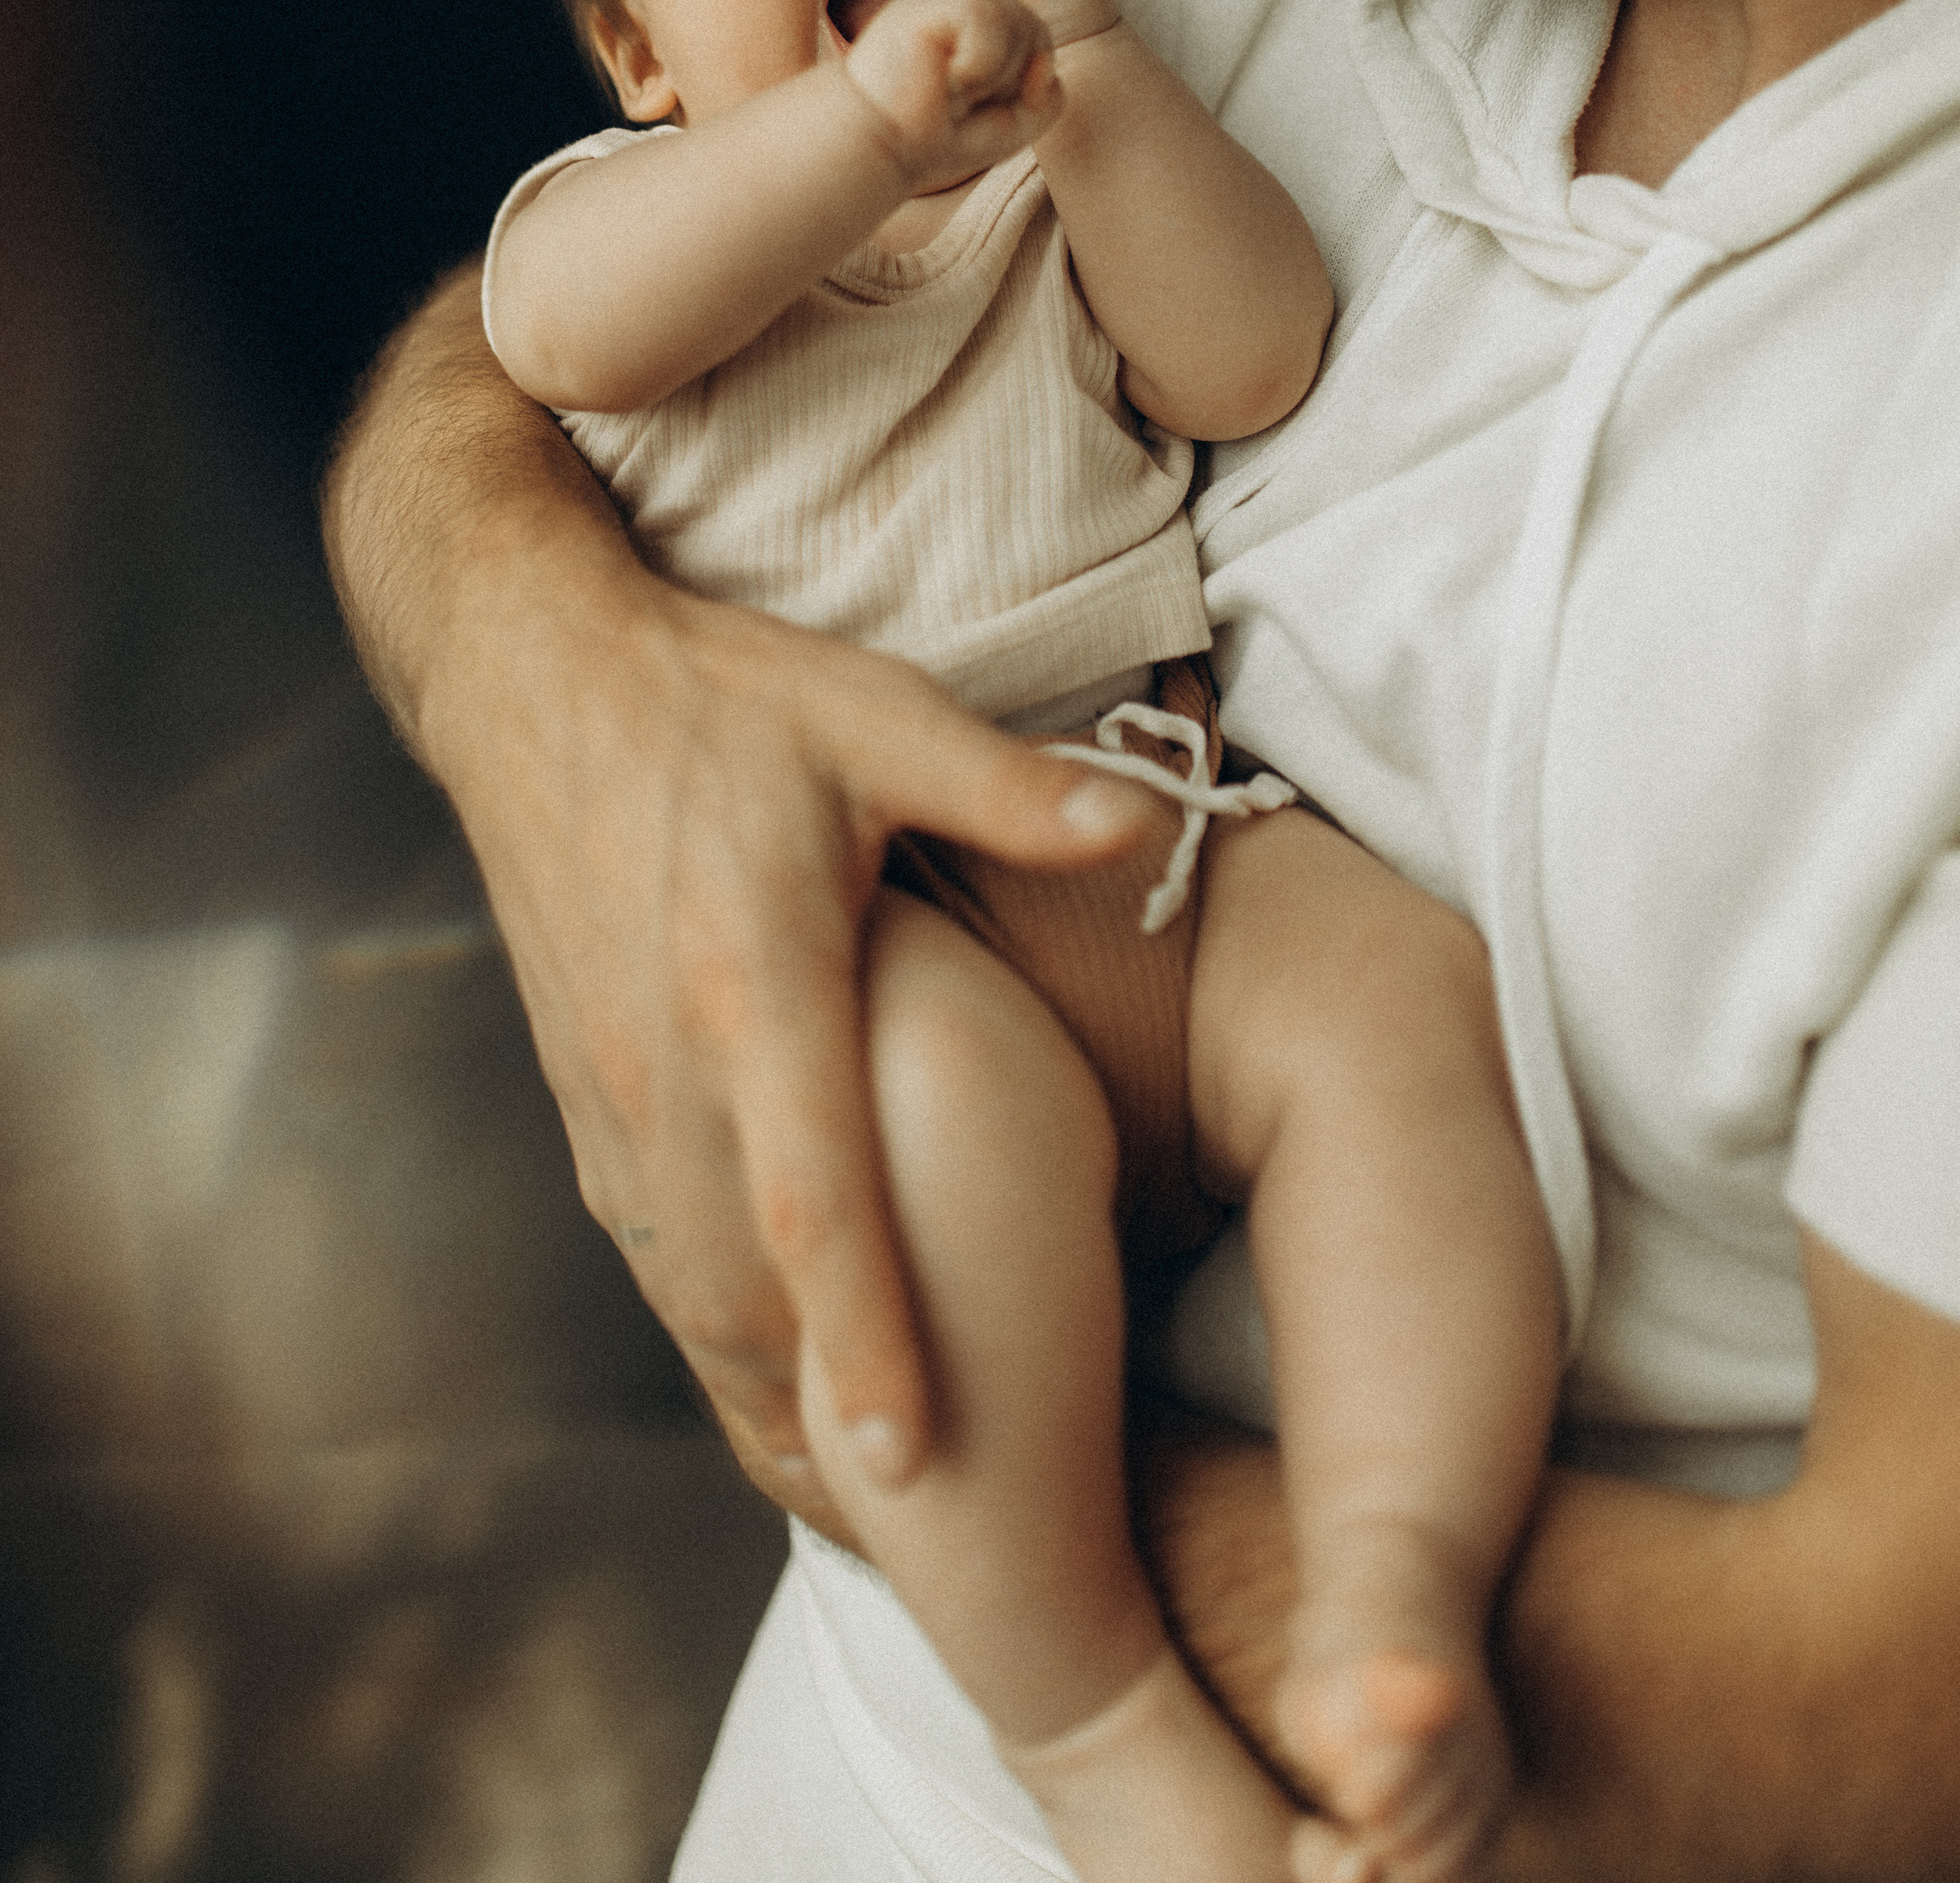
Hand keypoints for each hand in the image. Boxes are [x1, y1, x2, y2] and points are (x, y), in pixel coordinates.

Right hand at [328, 299, 1183, 1525]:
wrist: (532, 680)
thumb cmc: (719, 698)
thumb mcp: (872, 713)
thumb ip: (1010, 786)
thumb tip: (1148, 823)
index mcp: (754, 975)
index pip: (812, 1191)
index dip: (865, 1332)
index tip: (915, 1461)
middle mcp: (671, 1064)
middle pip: (745, 1295)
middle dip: (826, 1436)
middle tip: (941, 1557)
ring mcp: (616, 1099)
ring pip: (693, 1301)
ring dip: (772, 1415)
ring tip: (880, 1524)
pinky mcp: (590, 1108)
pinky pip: (661, 1262)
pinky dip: (721, 1349)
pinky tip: (789, 1403)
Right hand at [842, 0, 1060, 183]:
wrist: (880, 144)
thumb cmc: (937, 136)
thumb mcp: (1012, 124)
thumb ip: (1047, 97)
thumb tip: (1047, 62)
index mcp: (981, 22)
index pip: (1037, 38)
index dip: (1019, 84)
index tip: (971, 105)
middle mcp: (965, 0)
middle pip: (1036, 28)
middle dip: (1009, 81)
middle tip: (960, 99)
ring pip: (1019, 21)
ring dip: (993, 73)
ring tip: (951, 86)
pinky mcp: (935, 0)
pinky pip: (992, 21)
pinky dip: (977, 64)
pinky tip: (943, 75)